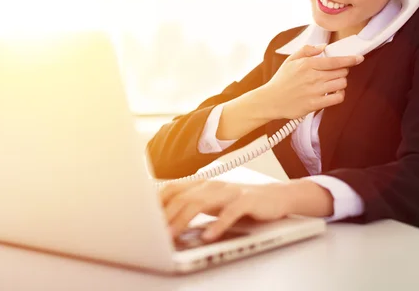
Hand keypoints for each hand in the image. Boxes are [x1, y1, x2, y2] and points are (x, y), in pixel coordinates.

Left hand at [160, 180, 290, 240]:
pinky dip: (218, 225)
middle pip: (183, 197)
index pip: (173, 188)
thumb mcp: (212, 201)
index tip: (142, 217)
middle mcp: (214, 184)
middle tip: (151, 232)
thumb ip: (191, 204)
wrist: (276, 196)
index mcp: (203, 183)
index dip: (156, 201)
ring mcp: (230, 191)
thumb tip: (163, 217)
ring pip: (201, 203)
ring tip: (171, 235)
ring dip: (183, 220)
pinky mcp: (247, 200)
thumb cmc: (240, 200)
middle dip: (165, 215)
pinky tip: (208, 236)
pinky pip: (230, 212)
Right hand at [261, 44, 363, 118]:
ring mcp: (315, 91)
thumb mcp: (290, 60)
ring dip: (341, 83)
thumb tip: (324, 47)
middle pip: (341, 72)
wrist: (271, 100)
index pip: (335, 60)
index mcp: (308, 64)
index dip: (350, 59)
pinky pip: (337, 98)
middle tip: (335, 73)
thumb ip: (307, 51)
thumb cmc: (281, 80)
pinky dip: (339, 95)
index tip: (359, 58)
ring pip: (341, 84)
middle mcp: (313, 77)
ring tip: (333, 83)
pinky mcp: (315, 104)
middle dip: (342, 71)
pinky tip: (333, 94)